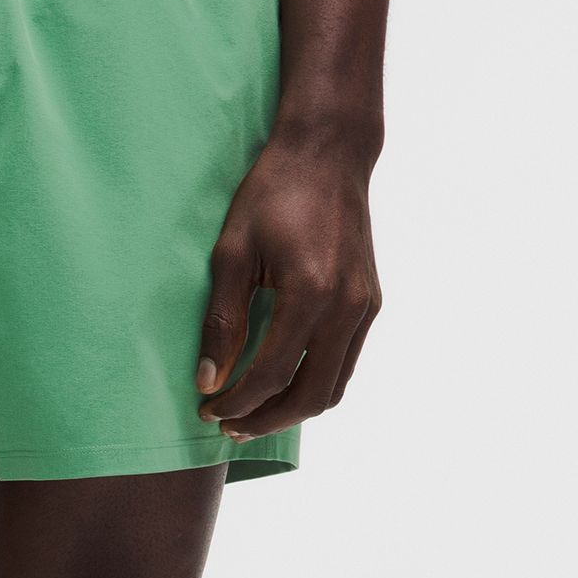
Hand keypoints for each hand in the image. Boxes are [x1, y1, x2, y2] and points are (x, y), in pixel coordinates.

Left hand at [195, 130, 382, 441]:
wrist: (329, 153)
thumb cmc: (273, 193)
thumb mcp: (232, 252)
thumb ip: (222, 320)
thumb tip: (208, 381)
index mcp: (311, 291)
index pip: (271, 374)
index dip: (236, 402)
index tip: (206, 408)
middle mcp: (347, 306)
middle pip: (308, 396)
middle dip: (264, 419)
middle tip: (227, 424)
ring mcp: (365, 307)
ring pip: (333, 389)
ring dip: (291, 410)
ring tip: (251, 413)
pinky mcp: (370, 304)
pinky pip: (344, 365)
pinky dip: (313, 385)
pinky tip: (280, 384)